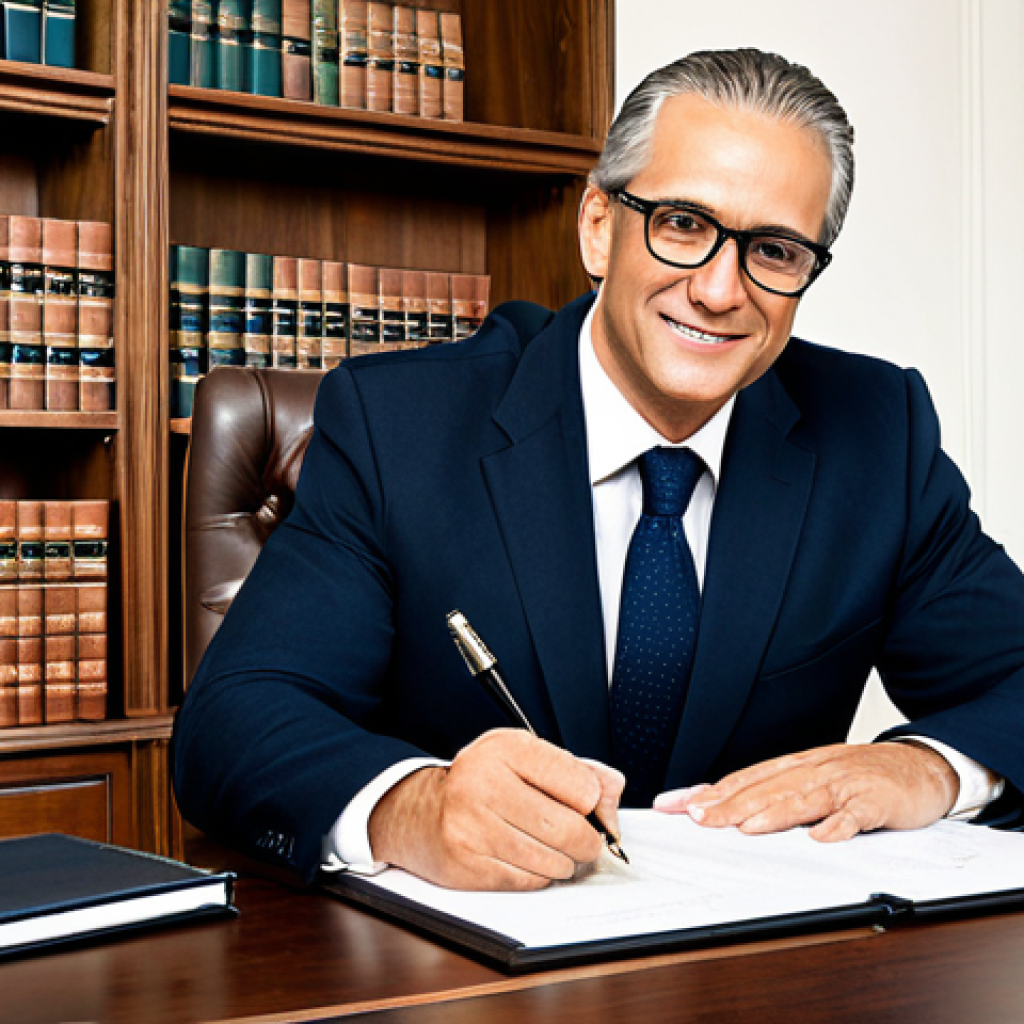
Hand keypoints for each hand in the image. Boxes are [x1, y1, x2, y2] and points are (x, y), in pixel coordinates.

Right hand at [367, 729, 624, 889]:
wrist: (419, 811)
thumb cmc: (482, 782)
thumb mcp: (526, 758)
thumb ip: (577, 770)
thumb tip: (613, 792)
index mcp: (507, 749)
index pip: (582, 785)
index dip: (594, 802)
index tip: (588, 806)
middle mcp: (486, 783)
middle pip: (570, 829)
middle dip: (587, 842)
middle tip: (584, 841)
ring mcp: (472, 826)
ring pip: (553, 861)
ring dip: (563, 862)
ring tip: (551, 848)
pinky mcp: (466, 864)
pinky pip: (529, 881)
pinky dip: (537, 875)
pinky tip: (524, 858)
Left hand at [653, 742, 958, 841]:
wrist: (920, 765)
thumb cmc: (861, 776)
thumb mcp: (814, 778)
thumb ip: (775, 793)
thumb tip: (728, 811)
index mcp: (795, 767)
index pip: (743, 778)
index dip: (708, 792)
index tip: (674, 804)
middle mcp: (813, 770)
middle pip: (765, 787)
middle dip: (728, 803)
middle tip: (697, 817)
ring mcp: (844, 784)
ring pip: (803, 797)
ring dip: (774, 813)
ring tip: (747, 827)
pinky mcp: (876, 801)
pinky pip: (856, 814)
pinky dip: (839, 824)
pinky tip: (822, 837)